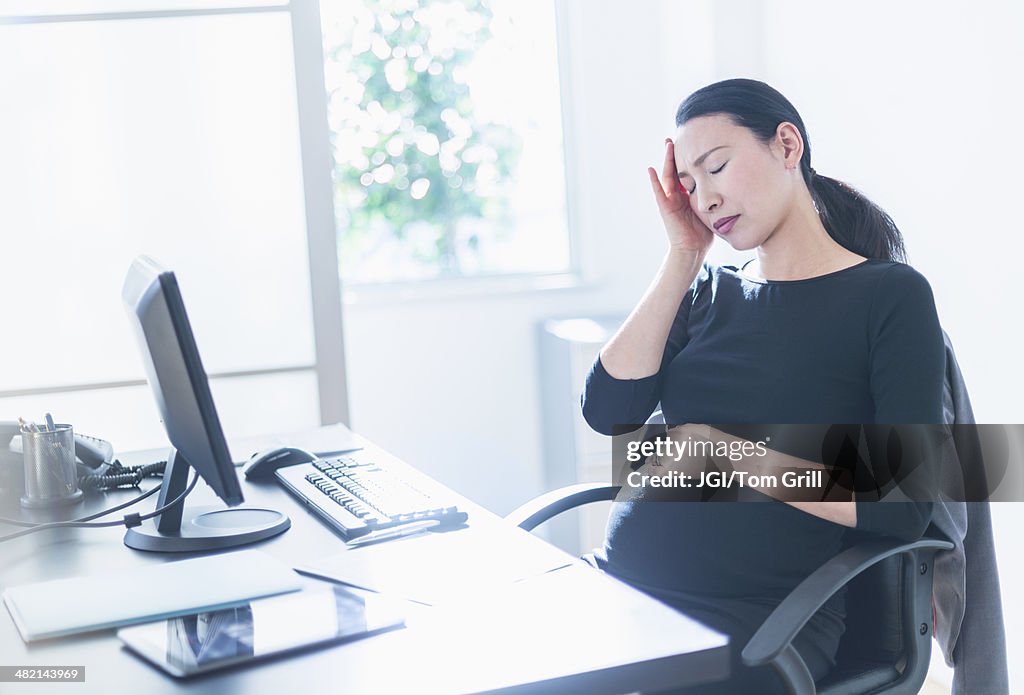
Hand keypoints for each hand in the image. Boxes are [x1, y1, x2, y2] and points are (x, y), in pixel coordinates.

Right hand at [647, 140, 714, 254]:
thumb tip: (736, 186)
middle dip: (676, 153)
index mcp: (688, 194)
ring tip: (667, 144)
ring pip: (667, 176)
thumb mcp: (711, 209)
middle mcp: (677, 194)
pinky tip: (651, 169)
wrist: (693, 250)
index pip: (687, 171)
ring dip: (667, 160)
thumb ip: (716, 198)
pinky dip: (654, 181)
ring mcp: (669, 200)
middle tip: (677, 137)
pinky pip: (658, 192)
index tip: (694, 141)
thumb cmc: (703, 232)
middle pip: (676, 169)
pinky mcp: (665, 208)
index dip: (689, 157)